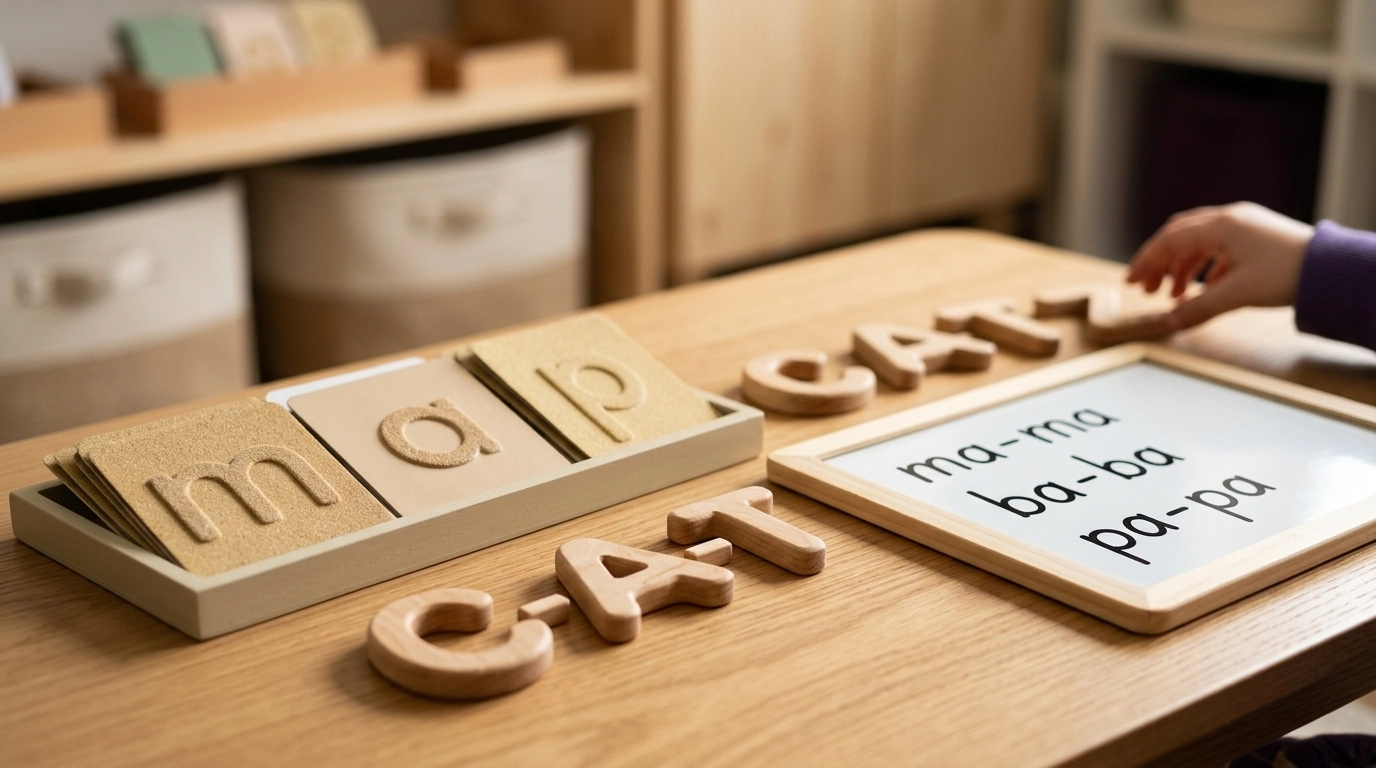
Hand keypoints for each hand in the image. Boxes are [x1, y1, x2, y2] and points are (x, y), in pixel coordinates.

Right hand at [1126, 202, 1313, 329]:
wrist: (1330, 269)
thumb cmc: (1287, 273)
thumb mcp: (1237, 294)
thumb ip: (1198, 308)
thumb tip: (1170, 322)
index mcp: (1221, 226)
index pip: (1169, 240)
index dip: (1145, 261)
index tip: (1130, 281)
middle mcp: (1230, 220)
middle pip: (1180, 236)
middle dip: (1159, 263)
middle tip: (1145, 288)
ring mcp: (1244, 225)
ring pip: (1199, 242)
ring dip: (1182, 267)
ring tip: (1174, 294)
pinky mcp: (1256, 236)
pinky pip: (1219, 247)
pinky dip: (1204, 266)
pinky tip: (1205, 287)